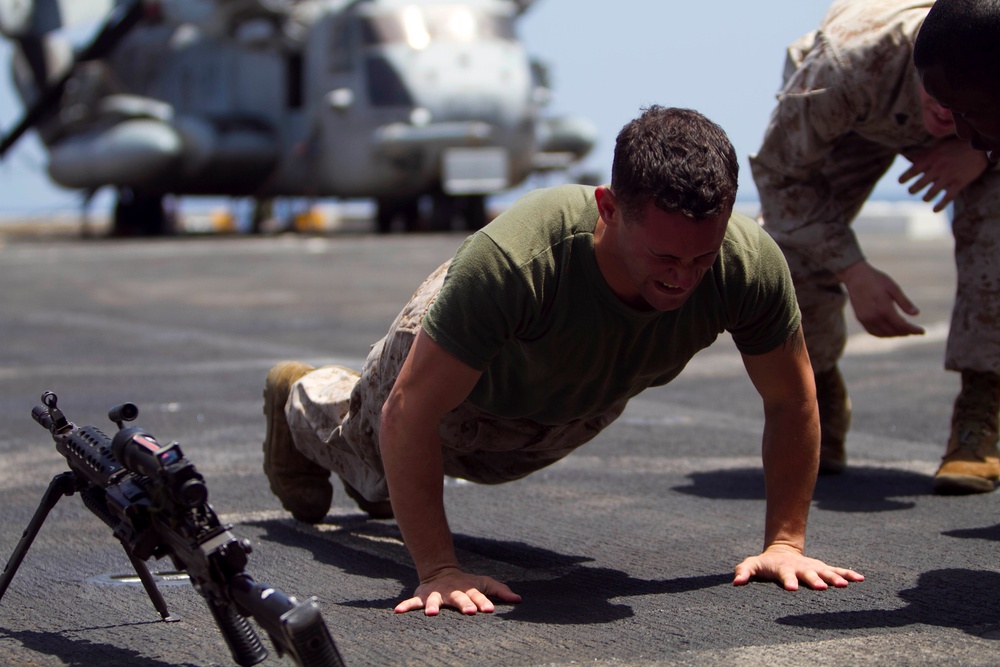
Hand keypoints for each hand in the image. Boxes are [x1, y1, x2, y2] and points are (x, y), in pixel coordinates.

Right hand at [394, 567, 521, 615]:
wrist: (441, 572)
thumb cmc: (467, 584)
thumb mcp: (484, 584)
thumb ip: (500, 591)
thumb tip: (519, 599)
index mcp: (469, 590)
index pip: (479, 596)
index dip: (485, 602)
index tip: (490, 610)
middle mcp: (452, 592)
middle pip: (459, 598)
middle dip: (464, 604)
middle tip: (470, 612)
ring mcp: (436, 594)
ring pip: (434, 600)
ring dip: (431, 606)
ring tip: (430, 614)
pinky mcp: (422, 596)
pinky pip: (412, 602)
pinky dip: (405, 606)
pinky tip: (397, 612)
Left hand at [733, 544, 864, 590]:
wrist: (781, 552)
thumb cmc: (765, 564)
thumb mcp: (751, 565)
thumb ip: (743, 572)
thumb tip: (736, 582)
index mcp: (783, 569)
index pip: (785, 576)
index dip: (788, 581)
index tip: (792, 588)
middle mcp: (801, 568)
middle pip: (809, 575)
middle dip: (815, 581)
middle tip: (823, 587)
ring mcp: (813, 568)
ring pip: (826, 572)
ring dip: (835, 578)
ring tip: (845, 585)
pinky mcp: (823, 569)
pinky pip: (838, 571)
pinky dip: (848, 574)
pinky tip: (860, 579)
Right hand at [837, 260, 923, 336]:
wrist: (855, 276)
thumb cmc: (876, 280)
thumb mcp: (893, 287)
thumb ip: (904, 302)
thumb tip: (916, 314)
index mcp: (884, 308)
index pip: (902, 325)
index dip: (913, 330)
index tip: (922, 331)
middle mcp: (874, 316)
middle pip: (894, 331)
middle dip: (906, 333)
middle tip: (915, 331)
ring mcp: (866, 319)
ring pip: (883, 334)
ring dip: (895, 335)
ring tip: (904, 332)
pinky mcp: (860, 319)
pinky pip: (873, 332)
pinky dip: (883, 334)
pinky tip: (890, 331)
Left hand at [900, 138, 988, 211]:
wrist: (979, 148)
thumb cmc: (957, 146)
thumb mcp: (939, 147)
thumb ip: (924, 155)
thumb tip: (908, 158)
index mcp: (931, 158)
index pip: (913, 170)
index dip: (905, 177)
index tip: (900, 181)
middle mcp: (938, 168)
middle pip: (920, 184)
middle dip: (913, 189)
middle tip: (911, 191)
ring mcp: (948, 176)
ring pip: (931, 192)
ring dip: (926, 197)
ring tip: (925, 198)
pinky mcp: (959, 183)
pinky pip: (947, 197)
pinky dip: (940, 205)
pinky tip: (935, 210)